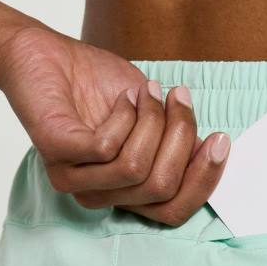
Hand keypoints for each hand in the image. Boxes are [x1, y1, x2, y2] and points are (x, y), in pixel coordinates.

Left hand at [0, 26, 229, 225]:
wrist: (46, 53)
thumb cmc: (100, 86)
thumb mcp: (154, 117)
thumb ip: (177, 143)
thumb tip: (212, 154)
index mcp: (125, 195)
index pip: (174, 211)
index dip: (204, 178)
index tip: (220, 139)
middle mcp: (99, 196)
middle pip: (161, 188)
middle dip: (180, 138)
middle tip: (178, 98)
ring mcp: (74, 179)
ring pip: (136, 168)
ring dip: (152, 121)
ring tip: (146, 92)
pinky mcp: (56, 154)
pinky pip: (106, 148)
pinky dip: (125, 115)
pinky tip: (124, 97)